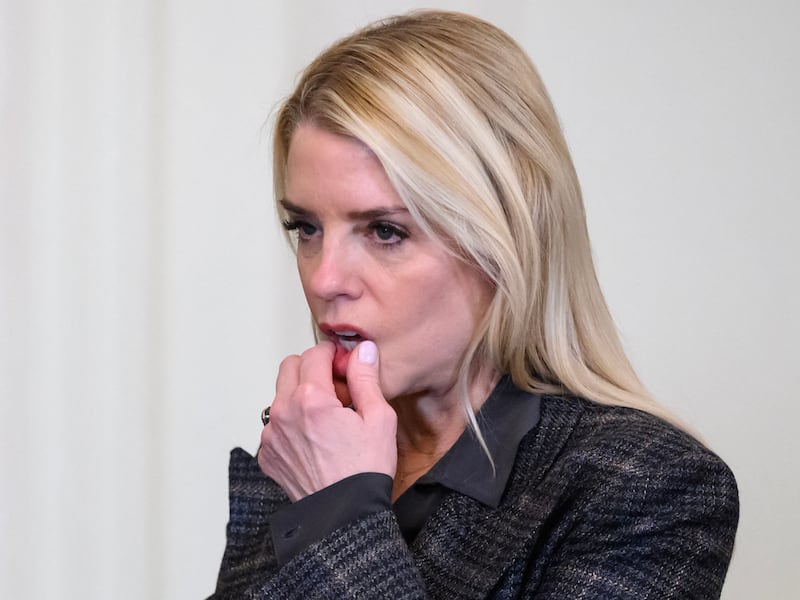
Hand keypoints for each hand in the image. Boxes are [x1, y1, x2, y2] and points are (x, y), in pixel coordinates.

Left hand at [258, 340, 397, 500]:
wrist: (344, 516)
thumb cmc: (364, 470)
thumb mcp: (378, 418)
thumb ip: (366, 377)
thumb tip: (362, 350)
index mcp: (311, 399)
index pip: (315, 354)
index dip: (334, 355)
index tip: (345, 366)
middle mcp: (283, 412)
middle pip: (290, 366)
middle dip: (312, 369)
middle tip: (335, 388)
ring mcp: (271, 435)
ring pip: (280, 395)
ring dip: (300, 396)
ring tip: (326, 419)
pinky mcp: (267, 454)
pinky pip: (275, 425)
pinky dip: (292, 424)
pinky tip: (315, 440)